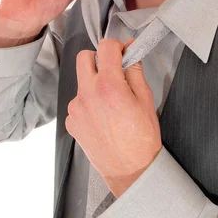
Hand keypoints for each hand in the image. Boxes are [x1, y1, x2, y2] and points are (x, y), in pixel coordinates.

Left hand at [65, 37, 162, 197]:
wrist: (130, 171)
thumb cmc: (142, 139)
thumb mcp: (146, 99)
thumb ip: (135, 71)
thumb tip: (130, 53)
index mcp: (108, 85)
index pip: (105, 47)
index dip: (118, 46)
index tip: (124, 52)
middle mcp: (87, 94)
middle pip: (84, 57)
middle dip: (99, 59)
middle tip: (114, 70)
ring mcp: (76, 108)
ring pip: (81, 81)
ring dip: (94, 83)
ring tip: (111, 103)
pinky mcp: (71, 121)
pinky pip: (78, 102)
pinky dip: (89, 103)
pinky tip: (103, 117)